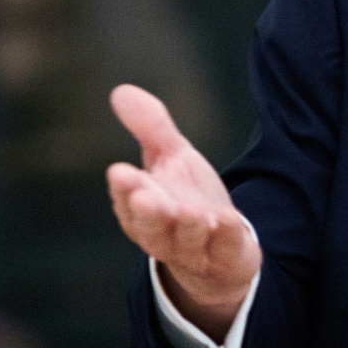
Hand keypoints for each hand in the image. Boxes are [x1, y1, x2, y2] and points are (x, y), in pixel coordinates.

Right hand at [106, 83, 262, 341]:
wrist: (220, 253)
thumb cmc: (185, 201)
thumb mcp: (172, 158)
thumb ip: (150, 128)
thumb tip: (121, 91)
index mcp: (141, 209)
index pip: (128, 199)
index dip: (124, 188)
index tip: (120, 172)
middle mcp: (163, 232)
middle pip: (150, 226)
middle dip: (148, 212)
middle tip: (144, 197)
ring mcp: (195, 248)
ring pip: (186, 240)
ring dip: (186, 226)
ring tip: (188, 212)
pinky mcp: (227, 255)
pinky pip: (225, 248)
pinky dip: (225, 236)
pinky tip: (225, 219)